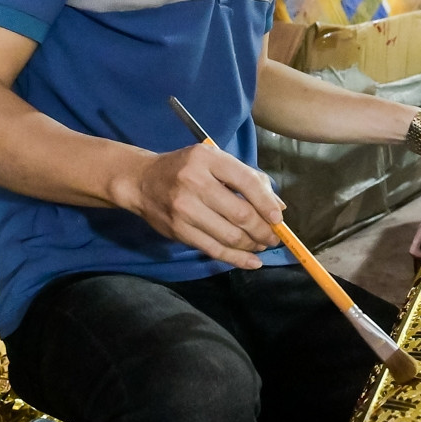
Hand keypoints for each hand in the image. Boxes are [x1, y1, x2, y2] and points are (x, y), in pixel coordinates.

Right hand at [116, 143, 283, 266]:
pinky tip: (251, 262)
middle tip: (273, 237)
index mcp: (207, 159)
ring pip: (230, 235)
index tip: (278, 218)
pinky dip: (237, 259)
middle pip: (240, 213)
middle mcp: (195, 182)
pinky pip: (214, 249)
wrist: (142, 181)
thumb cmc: (185, 169)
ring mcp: (185, 209)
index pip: (246, 182)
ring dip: (252, 245)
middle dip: (263, 230)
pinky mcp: (179, 231)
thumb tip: (277, 206)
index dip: (266, 203)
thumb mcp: (213, 161)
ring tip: (261, 246)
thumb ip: (246, 178)